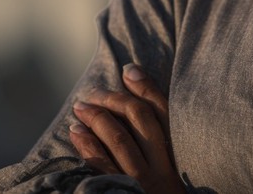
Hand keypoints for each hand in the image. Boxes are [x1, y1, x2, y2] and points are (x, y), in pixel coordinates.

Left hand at [69, 64, 184, 193]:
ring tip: (80, 107)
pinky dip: (87, 145)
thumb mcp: (169, 176)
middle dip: (115, 100)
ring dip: (97, 118)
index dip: (147, 87)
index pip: (164, 114)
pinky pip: (101, 166)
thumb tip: (137, 113)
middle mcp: (161, 169)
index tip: (128, 70)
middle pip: (140, 120)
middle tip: (95, 92)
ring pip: (118, 139)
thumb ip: (159, 149)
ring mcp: (140, 184)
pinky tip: (76, 133)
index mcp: (176, 160)